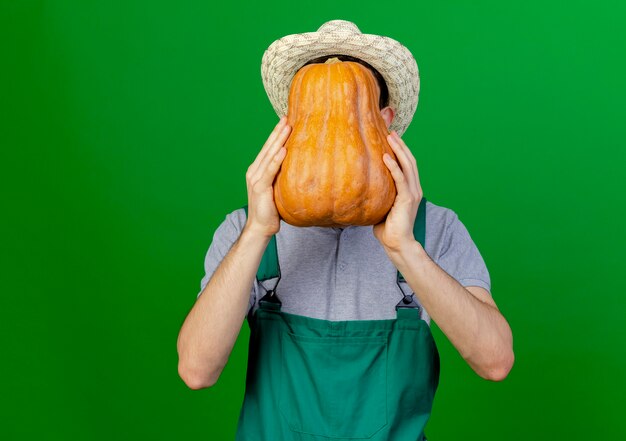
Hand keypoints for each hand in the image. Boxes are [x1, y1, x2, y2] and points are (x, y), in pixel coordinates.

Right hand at [243, 116, 290, 238]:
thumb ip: (283, 176)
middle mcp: (254, 171)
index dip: (276, 134)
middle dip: (278, 132)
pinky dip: (276, 160)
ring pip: (269, 155)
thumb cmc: (272, 210)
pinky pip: (270, 171)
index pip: (268, 148)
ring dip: (278, 140)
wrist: (261, 227)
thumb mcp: (278, 189)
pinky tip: (283, 150)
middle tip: (287, 117)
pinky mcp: (260, 188)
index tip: (286, 120)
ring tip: (287, 127)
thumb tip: (302, 167)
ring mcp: (256, 179)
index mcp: (258, 170)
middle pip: (268, 147)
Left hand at [373, 130, 423, 252]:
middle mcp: (414, 189)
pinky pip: (401, 179)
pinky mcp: (407, 199)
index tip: (391, 138)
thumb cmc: (387, 228)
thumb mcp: (382, 206)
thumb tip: (361, 186)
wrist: (397, 243)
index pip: (408, 165)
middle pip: (410, 161)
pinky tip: (386, 157)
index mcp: (410, 190)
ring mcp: (412, 193)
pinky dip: (394, 167)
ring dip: (399, 150)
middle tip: (390, 130)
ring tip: (390, 137)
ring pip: (408, 166)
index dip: (401, 150)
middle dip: (401, 145)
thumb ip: (378, 195)